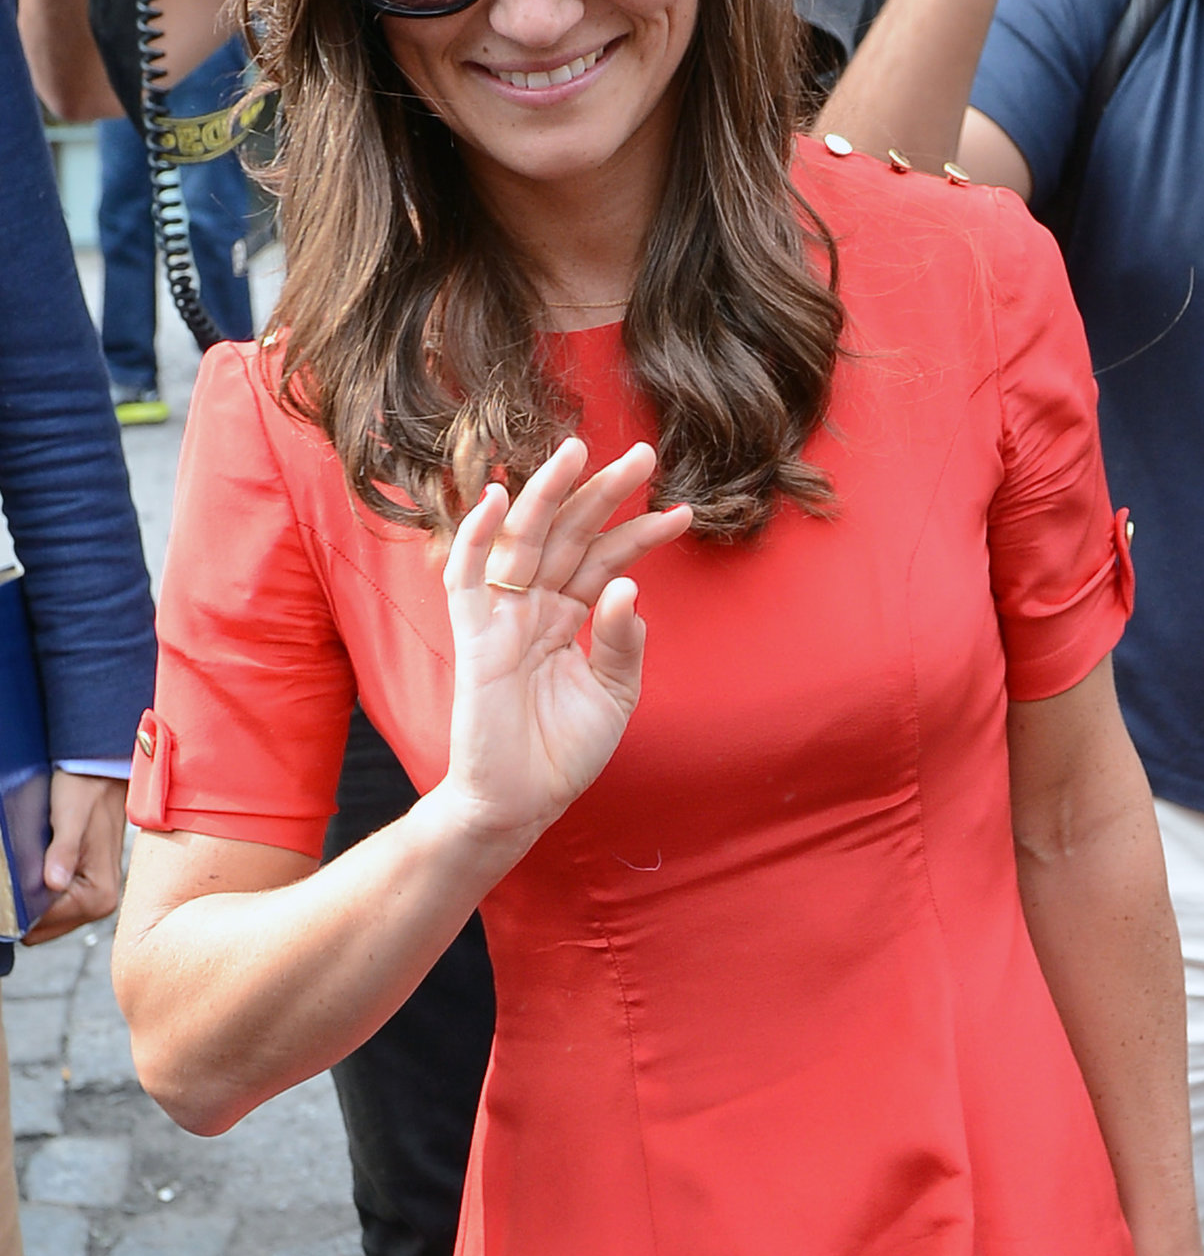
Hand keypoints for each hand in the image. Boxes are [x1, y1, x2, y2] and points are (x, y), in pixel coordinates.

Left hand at [23, 772, 126, 943]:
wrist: (102, 773)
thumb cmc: (88, 789)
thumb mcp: (71, 816)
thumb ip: (63, 851)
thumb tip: (53, 883)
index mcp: (99, 893)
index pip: (46, 922)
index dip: (23, 907)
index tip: (13, 886)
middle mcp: (101, 901)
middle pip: (47, 927)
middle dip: (29, 906)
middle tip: (22, 872)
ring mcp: (95, 896)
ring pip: (49, 918)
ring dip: (34, 899)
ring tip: (32, 866)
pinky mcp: (87, 887)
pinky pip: (56, 905)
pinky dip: (42, 893)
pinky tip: (40, 869)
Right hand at [440, 438, 691, 844]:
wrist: (519, 804)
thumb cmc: (562, 751)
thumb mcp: (613, 695)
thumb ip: (623, 644)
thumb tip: (628, 588)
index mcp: (567, 615)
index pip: (605, 559)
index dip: (641, 533)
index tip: (683, 511)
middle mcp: (535, 605)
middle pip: (569, 534)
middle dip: (604, 494)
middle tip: (644, 454)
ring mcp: (503, 616)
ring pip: (524, 540)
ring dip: (548, 494)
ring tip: (579, 452)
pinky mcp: (474, 637)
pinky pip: (467, 579)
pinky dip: (477, 537)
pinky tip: (497, 499)